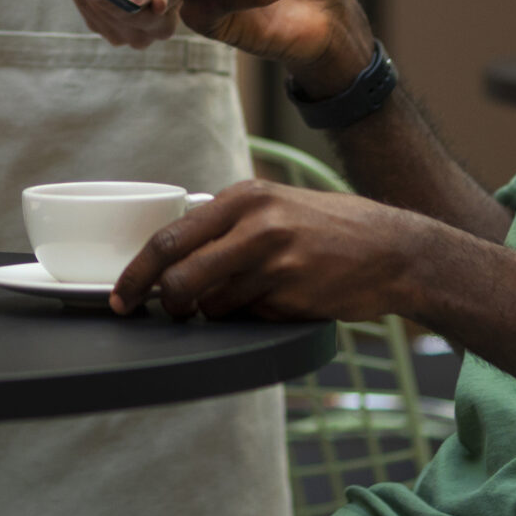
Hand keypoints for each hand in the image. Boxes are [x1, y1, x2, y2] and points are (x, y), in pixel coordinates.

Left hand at [112, 179, 433, 320]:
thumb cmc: (330, 230)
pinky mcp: (292, 295)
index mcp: (245, 197)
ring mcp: (274, 261)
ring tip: (240, 298)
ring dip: (211, 311)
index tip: (120, 294)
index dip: (136, 271)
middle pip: (178, 274)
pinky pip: (247, 318)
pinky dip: (248, 318)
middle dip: (156, 300)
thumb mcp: (277, 207)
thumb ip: (229, 224)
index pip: (170, 236)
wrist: (394, 250)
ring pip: (210, 304)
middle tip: (150, 311)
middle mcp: (255, 224)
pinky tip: (275, 302)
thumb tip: (174, 254)